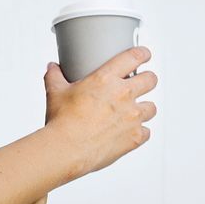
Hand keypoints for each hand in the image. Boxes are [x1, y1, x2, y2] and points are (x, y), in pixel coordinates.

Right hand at [43, 46, 157, 178]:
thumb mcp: (55, 93)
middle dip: (148, 80)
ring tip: (135, 111)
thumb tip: (52, 68)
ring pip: (152, 107)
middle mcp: (124, 95)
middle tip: (142, 83)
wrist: (67, 150)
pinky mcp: (135, 137)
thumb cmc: (62, 122)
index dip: (143, 54)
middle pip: (151, 80)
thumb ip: (55, 76)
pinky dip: (140, 132)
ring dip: (145, 107)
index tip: (144, 55)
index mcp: (106, 79)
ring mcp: (132, 117)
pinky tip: (130, 132)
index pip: (134, 57)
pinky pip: (146, 132)